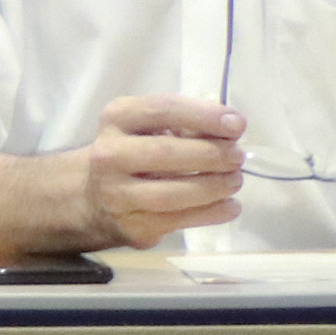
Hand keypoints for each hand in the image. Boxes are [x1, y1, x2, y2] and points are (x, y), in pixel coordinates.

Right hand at [74, 95, 247, 247]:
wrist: (97, 196)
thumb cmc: (137, 151)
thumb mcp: (153, 127)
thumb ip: (190, 125)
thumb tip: (233, 128)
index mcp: (117, 118)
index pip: (162, 109)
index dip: (203, 116)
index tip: (238, 125)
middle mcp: (109, 154)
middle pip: (164, 153)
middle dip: (210, 155)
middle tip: (238, 157)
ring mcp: (116, 193)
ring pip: (171, 193)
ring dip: (212, 187)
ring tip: (235, 181)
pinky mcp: (130, 225)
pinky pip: (176, 221)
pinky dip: (210, 213)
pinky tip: (230, 206)